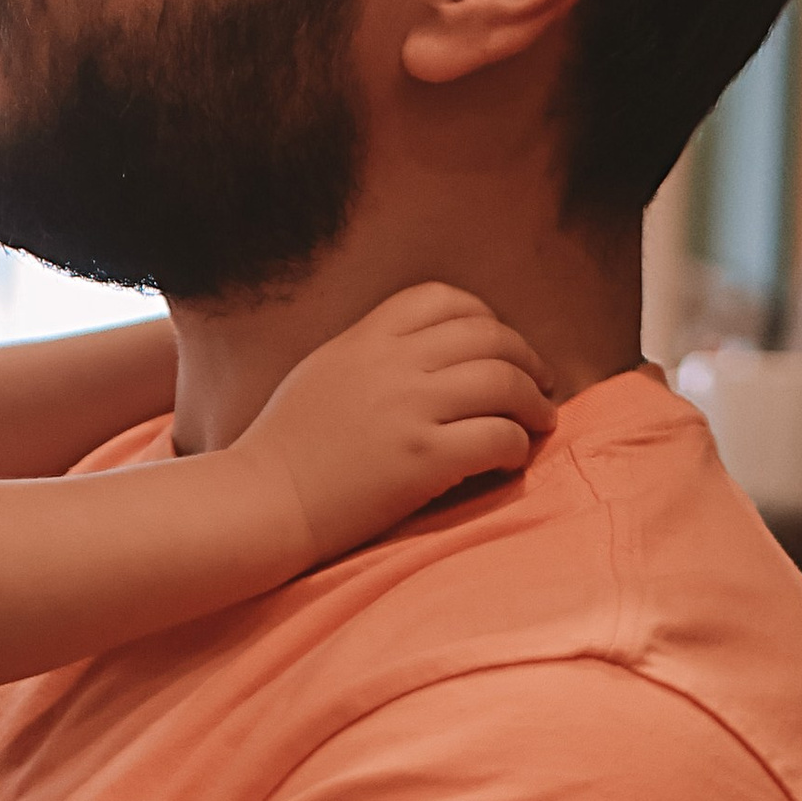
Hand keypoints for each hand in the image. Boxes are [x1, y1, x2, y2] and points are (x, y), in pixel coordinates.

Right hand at [236, 286, 554, 562]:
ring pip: (505, 382)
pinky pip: (498, 437)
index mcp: (365, 338)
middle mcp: (391, 363)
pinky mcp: (423, 459)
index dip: (485, 318)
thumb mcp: (323, 371)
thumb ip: (371, 353)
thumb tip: (425, 353)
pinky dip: (517, 446)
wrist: (262, 501)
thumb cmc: (286, 447)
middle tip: (539, 384)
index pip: (444, 299)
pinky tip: (511, 459)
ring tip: (539, 422)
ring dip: (534, 403)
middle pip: (489, 336)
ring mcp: (409, 409)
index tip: (498, 348)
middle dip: (526, 359)